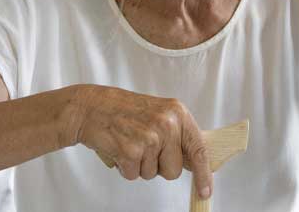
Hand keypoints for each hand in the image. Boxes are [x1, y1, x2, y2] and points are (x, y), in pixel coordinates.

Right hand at [63, 85, 212, 197]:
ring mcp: (149, 138)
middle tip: (145, 147)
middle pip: (173, 171)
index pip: (198, 148)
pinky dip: (125, 168)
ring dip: (140, 165)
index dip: (203, 174)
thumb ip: (178, 135)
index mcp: (178, 113)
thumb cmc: (125, 112)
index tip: (205, 191)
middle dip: (159, 166)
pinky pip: (133, 176)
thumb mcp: (160, 114)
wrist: (93, 107)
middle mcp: (167, 124)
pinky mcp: (130, 151)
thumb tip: (193, 162)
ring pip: (152, 175)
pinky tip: (120, 148)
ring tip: (130, 143)